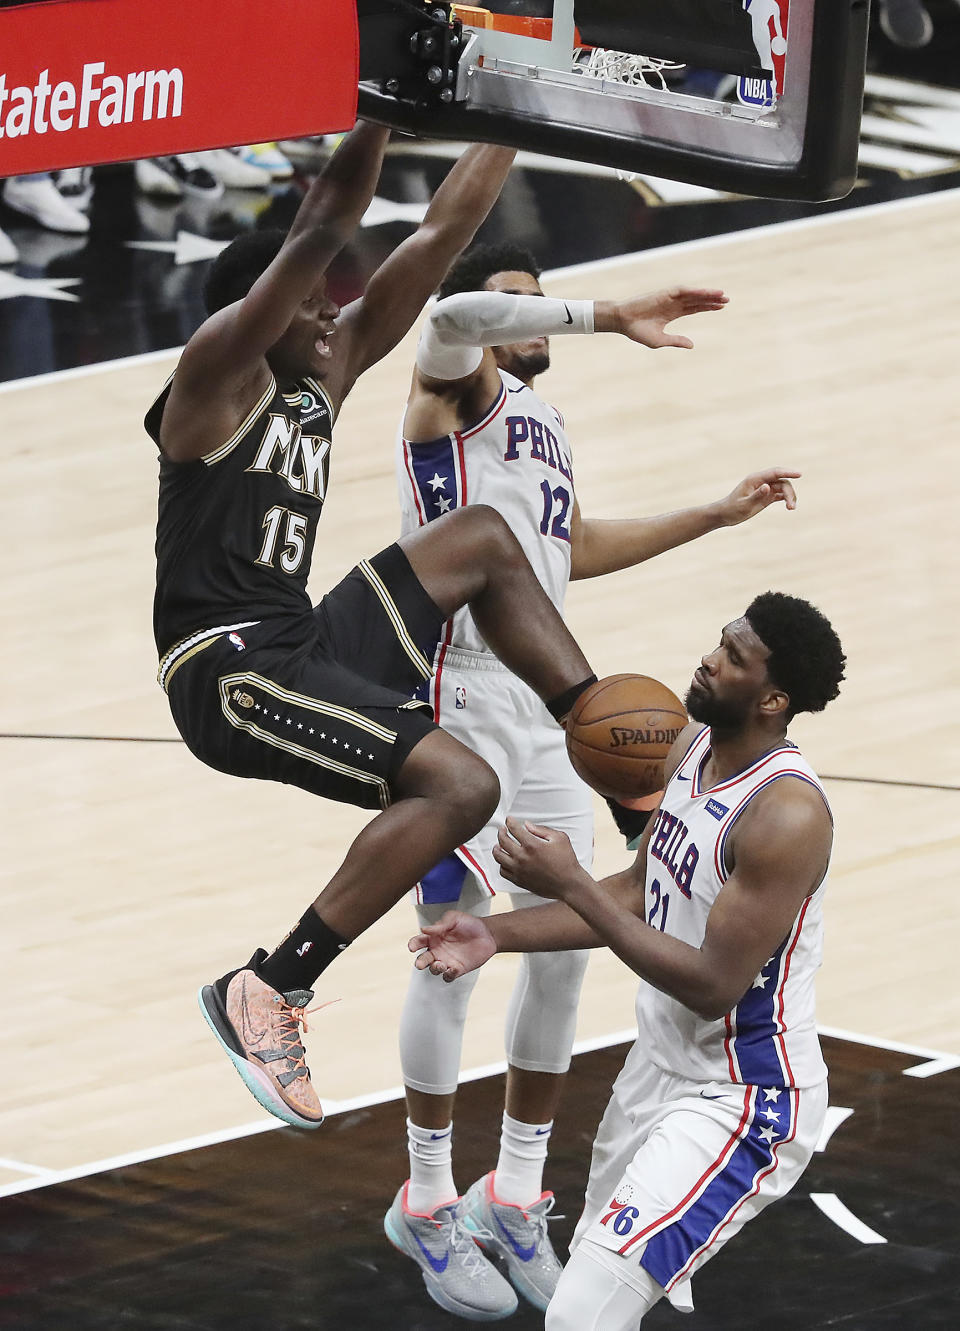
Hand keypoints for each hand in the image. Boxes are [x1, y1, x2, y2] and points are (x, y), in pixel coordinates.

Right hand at [408, 910, 496, 981]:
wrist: (488, 934)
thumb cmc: (469, 923)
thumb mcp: (455, 918)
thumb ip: (440, 924)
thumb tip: (424, 929)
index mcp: (433, 937)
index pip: (418, 942)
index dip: (413, 944)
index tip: (412, 946)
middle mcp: (437, 950)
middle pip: (423, 960)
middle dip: (420, 963)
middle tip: (420, 964)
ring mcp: (446, 961)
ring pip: (434, 970)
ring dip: (434, 969)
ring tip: (440, 964)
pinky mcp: (457, 969)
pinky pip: (448, 977)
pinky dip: (448, 975)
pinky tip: (453, 969)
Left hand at [492, 817, 583, 899]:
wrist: (569, 884)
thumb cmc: (567, 861)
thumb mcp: (559, 838)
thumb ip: (541, 829)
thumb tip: (527, 824)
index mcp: (532, 845)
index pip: (514, 829)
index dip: (509, 821)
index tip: (509, 819)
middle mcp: (522, 857)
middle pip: (503, 841)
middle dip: (501, 832)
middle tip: (503, 829)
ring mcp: (519, 870)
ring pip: (499, 857)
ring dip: (497, 848)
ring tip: (498, 844)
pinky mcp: (519, 881)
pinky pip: (503, 871)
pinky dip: (501, 864)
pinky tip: (505, 860)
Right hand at [606, 287, 727, 349]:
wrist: (623, 322)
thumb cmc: (638, 331)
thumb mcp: (660, 340)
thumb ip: (676, 341)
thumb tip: (692, 345)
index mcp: (672, 313)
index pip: (694, 308)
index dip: (707, 307)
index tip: (721, 307)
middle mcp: (673, 304)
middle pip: (697, 300)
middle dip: (712, 300)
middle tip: (727, 300)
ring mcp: (669, 298)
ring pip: (693, 294)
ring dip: (707, 294)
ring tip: (722, 295)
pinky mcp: (665, 293)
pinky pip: (684, 291)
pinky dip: (696, 291)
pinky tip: (707, 293)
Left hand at [716, 468, 799, 524]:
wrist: (725, 515)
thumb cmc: (732, 509)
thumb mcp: (744, 504)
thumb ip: (756, 495)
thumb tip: (767, 486)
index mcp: (755, 479)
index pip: (775, 472)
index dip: (788, 472)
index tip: (800, 474)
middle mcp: (761, 481)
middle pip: (782, 481)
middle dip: (789, 492)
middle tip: (791, 506)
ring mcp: (764, 488)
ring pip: (783, 488)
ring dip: (789, 497)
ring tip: (791, 508)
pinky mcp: (766, 496)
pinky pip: (780, 494)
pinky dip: (786, 499)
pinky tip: (790, 507)